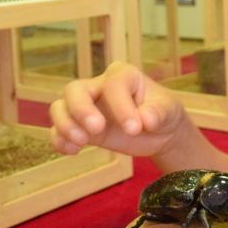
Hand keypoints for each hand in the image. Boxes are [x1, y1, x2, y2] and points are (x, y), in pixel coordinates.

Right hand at [49, 61, 186, 156]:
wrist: (159, 132)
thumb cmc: (163, 113)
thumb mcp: (169, 110)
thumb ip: (158, 112)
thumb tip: (146, 120)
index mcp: (123, 75)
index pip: (113, 85)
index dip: (121, 107)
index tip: (134, 129)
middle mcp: (99, 86)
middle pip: (75, 89)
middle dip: (81, 109)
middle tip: (97, 129)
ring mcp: (86, 106)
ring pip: (60, 107)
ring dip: (65, 125)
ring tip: (82, 143)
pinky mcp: (79, 127)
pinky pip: (57, 130)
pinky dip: (59, 140)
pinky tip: (73, 151)